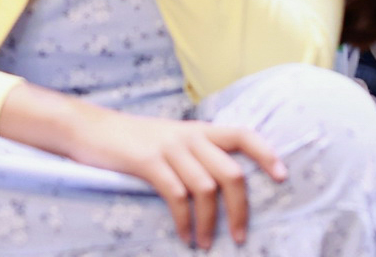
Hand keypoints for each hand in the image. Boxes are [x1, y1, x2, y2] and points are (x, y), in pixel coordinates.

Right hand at [67, 102, 285, 247]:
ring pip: (207, 187)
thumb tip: (219, 185)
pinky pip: (176, 196)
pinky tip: (184, 236)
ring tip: (205, 245)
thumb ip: (195, 155)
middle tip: (238, 237)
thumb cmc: (134, 141)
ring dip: (209, 223)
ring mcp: (170, 148)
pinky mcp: (149, 162)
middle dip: (240, 208)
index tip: (283, 176)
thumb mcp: (171, 141)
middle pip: (231, 171)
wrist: (92, 129)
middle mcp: (190, 136)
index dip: (266, 153)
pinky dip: (184, 221)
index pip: (243, 134)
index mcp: (199, 130)